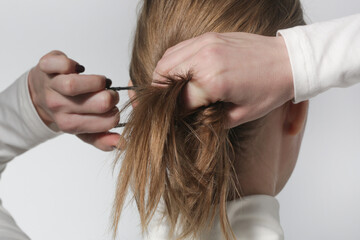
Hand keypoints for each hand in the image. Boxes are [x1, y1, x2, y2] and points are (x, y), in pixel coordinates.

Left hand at [28, 50, 120, 150]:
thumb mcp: (82, 130)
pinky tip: (77, 69)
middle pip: (99, 103)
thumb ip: (102, 140)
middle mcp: (59, 108)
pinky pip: (61, 63)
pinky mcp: (46, 67)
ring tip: (100, 82)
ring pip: (75, 85)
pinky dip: (72, 63)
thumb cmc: (66, 110)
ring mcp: (51, 87)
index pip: (108, 121)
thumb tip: (122, 144)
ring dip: (96, 81)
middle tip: (109, 94)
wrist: (37, 95)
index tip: (111, 108)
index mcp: (70, 125)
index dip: (115, 112)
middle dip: (112, 97)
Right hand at [153, 32, 293, 127]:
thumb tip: (189, 118)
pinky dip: (173, 62)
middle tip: (166, 105)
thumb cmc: (269, 89)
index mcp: (213, 81)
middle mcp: (205, 58)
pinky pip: (178, 49)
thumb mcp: (240, 115)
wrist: (288, 61)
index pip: (177, 101)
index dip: (174, 114)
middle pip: (163, 76)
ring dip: (163, 77)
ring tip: (171, 91)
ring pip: (166, 60)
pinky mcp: (208, 37)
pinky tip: (181, 74)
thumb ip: (209, 118)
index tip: (178, 119)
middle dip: (160, 94)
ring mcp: (205, 43)